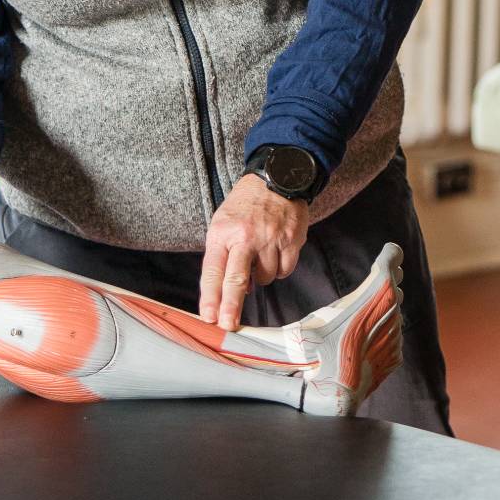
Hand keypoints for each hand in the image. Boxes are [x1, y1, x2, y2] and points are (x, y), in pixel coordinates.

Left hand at [197, 174, 310, 330]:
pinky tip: (275, 253)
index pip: (213, 271)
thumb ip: (222, 254)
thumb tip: (231, 290)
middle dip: (231, 306)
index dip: (210, 297)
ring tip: (259, 256)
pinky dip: (279, 268)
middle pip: (237, 280)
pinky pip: (284, 270)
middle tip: (228, 325)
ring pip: (265, 278)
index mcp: (223, 232)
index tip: (208, 317)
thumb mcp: (222, 222)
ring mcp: (271, 239)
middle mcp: (246, 237)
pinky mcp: (291, 240)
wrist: (278, 175)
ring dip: (261, 276)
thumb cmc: (246, 203)